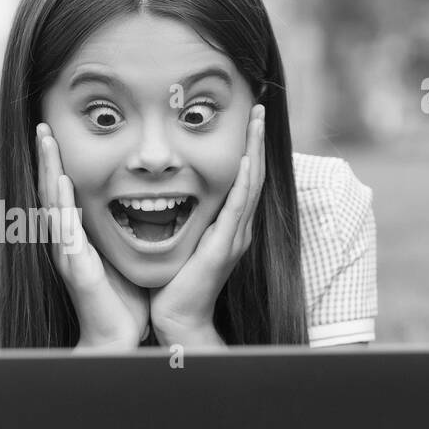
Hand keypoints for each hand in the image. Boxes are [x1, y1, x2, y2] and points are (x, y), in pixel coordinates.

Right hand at [36, 122, 149, 347]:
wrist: (115, 338)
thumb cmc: (119, 301)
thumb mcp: (119, 256)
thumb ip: (118, 232)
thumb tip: (137, 207)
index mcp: (75, 238)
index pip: (62, 193)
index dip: (56, 164)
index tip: (54, 135)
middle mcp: (65, 242)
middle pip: (49, 191)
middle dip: (46, 158)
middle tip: (42, 126)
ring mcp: (66, 254)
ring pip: (52, 204)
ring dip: (48, 171)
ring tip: (46, 142)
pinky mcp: (75, 267)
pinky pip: (66, 230)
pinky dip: (62, 204)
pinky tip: (62, 182)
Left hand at [150, 104, 266, 346]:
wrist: (177, 319)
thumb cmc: (174, 285)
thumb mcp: (182, 242)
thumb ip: (185, 221)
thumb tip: (169, 196)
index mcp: (229, 227)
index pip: (243, 179)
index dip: (248, 149)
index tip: (247, 120)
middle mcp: (238, 229)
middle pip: (254, 175)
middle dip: (256, 140)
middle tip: (258, 108)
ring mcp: (235, 238)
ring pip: (251, 185)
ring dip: (255, 150)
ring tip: (256, 122)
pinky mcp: (223, 248)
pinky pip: (238, 208)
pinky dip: (243, 182)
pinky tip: (245, 160)